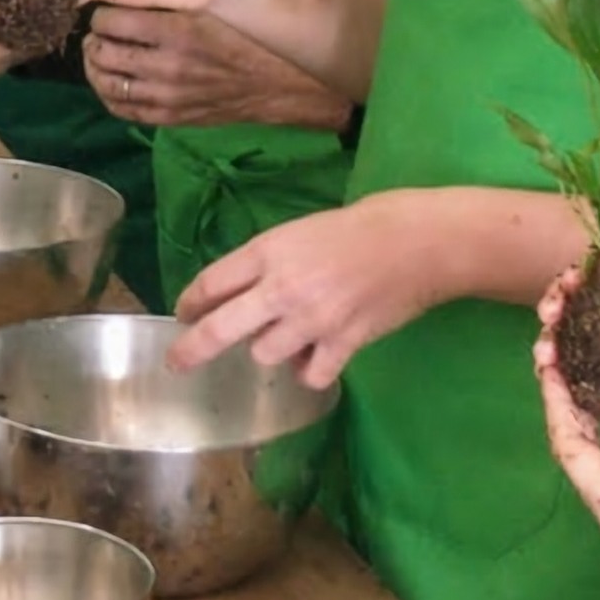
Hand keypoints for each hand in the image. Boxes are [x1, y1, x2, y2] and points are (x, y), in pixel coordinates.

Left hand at [83, 6, 351, 128]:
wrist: (278, 84)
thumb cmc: (247, 39)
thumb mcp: (212, 9)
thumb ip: (173, 2)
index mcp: (179, 30)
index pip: (112, 21)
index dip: (101, 14)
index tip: (105, 11)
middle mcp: (167, 65)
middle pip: (102, 53)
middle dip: (93, 41)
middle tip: (98, 34)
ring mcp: (166, 96)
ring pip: (106, 84)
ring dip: (95, 68)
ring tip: (100, 57)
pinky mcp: (170, 117)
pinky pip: (123, 110)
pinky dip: (109, 95)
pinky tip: (112, 83)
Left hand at [166, 191, 459, 387]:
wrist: (422, 241)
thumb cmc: (366, 224)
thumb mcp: (306, 229)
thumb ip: (272, 260)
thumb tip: (247, 295)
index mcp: (272, 250)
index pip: (212, 282)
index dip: (190, 302)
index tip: (185, 313)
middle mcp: (284, 286)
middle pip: (219, 329)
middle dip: (191, 350)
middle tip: (178, 362)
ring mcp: (313, 318)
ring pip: (264, 356)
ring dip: (270, 350)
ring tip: (288, 337)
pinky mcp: (344, 342)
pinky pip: (309, 375)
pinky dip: (309, 371)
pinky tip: (317, 357)